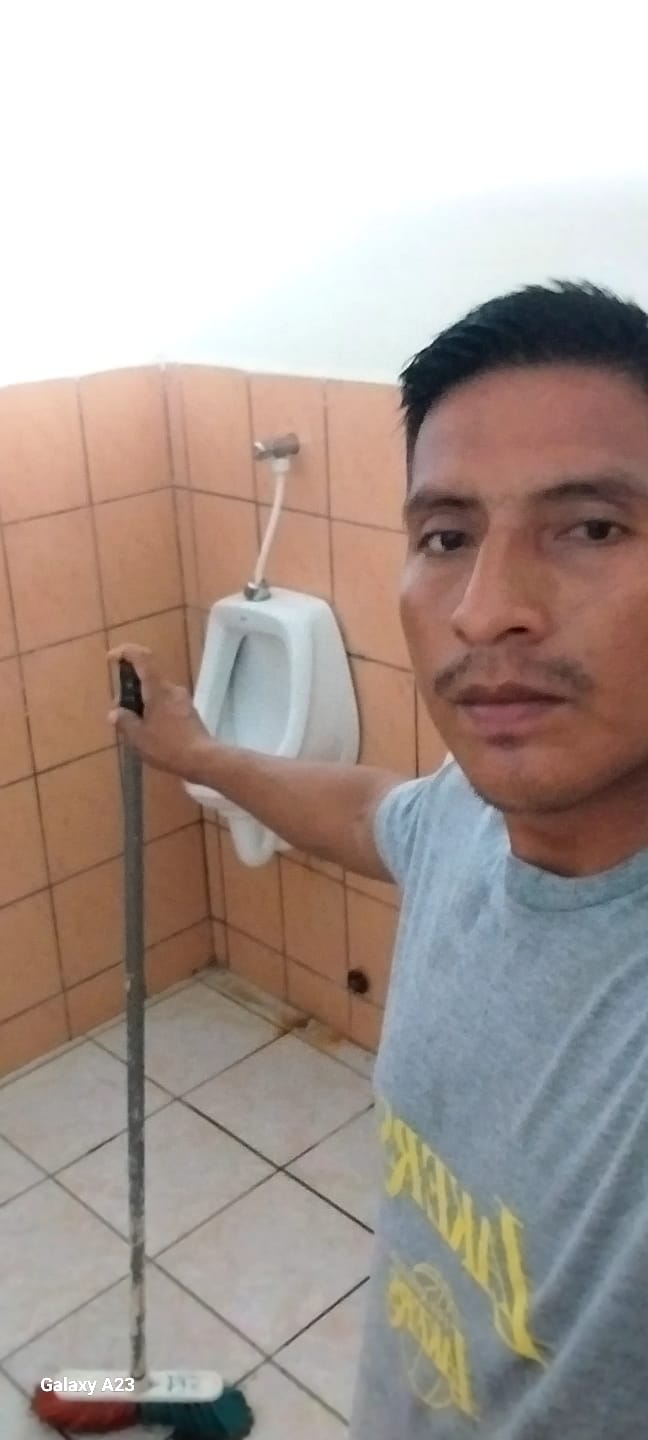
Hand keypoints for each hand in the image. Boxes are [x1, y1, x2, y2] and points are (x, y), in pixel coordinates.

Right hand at [107, 644, 210, 780]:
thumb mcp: (139, 737)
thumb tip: (115, 713)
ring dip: (142, 702)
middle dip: (130, 690)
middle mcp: (172, 689)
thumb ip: (125, 722)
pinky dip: (154, 711)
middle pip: (147, 678)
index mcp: (158, 689)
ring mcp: (183, 700)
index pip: (143, 658)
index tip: (112, 658)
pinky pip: (166, 704)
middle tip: (120, 711)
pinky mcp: (189, 712)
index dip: (126, 652)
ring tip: (134, 726)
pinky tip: (151, 732)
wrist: (203, 759)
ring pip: (157, 693)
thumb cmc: (168, 746)